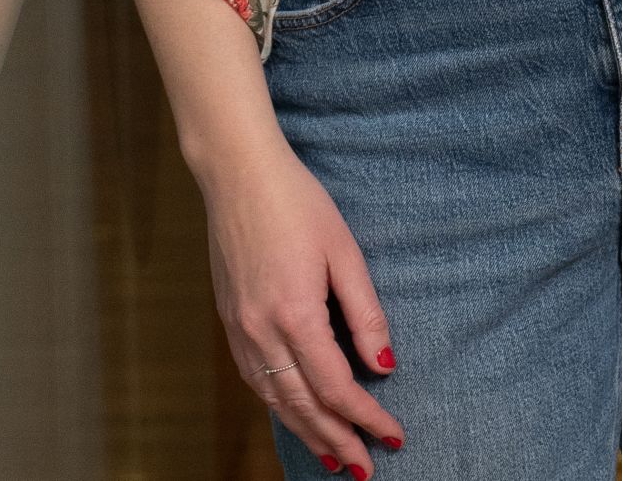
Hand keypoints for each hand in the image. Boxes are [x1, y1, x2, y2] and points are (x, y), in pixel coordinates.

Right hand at [200, 139, 406, 475]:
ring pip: (275, 399)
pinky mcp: (228, 318)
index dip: (367, 418)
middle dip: (338, 441)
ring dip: (306, 432)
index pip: (337, 388)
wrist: (236, 171)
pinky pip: (254, 379)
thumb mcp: (344, 252)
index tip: (393, 436)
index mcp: (294, 314)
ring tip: (333, 457)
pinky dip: (278, 406)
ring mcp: (238, 327)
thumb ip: (366, 313)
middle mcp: (261, 330)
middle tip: (365, 469)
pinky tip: (294, 414)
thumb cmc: (296, 202)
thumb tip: (385, 366)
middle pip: (304, 405)